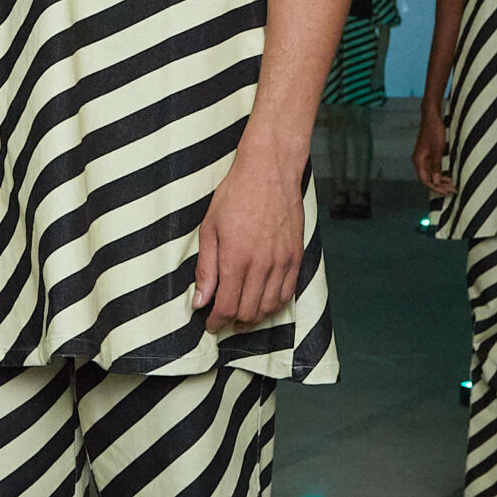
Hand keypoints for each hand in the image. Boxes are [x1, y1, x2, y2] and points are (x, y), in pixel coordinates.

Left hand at [192, 137, 304, 334]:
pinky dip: (275, 304)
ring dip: (255, 317)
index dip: (216, 321)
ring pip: (270, 306)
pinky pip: (288, 292)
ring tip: (243, 315)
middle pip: (249, 312)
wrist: (269, 171)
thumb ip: (206, 269)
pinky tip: (264, 303)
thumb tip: (200, 301)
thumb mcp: (209, 229)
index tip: (210, 325)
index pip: (227, 306)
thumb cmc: (235, 195)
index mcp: (235, 258)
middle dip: (234, 322)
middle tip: (224, 320)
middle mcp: (261, 264)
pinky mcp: (296, 256)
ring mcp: (282, 261)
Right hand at [412, 106, 453, 195]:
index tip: (446, 192)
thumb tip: (436, 182)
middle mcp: (418, 160)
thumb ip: (436, 167)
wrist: (432, 116)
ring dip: (440, 180)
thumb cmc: (434, 131)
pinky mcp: (427, 154)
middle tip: (452, 190)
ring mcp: (423, 157)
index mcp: (418, 160)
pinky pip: (432, 167)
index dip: (436, 187)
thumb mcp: (438, 150)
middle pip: (428, 178)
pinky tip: (448, 176)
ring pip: (431, 173)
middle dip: (440, 185)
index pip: (425, 180)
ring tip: (452, 185)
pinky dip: (440, 172)